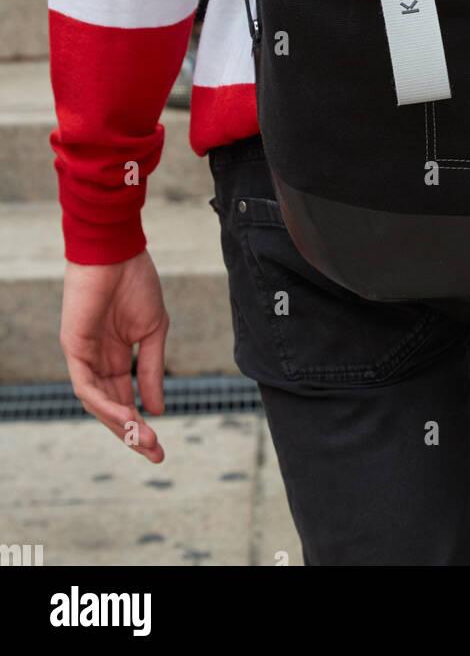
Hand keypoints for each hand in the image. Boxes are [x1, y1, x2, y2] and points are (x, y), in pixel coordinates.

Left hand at [60, 251, 168, 463]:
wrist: (117, 251)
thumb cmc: (135, 282)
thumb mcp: (153, 331)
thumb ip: (152, 369)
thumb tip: (157, 407)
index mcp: (116, 356)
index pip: (125, 398)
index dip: (141, 423)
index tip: (161, 446)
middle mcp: (97, 361)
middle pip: (111, 407)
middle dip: (132, 433)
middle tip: (156, 453)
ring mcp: (83, 356)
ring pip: (98, 402)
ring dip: (121, 424)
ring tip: (144, 440)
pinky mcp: (73, 348)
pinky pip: (86, 386)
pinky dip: (105, 403)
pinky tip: (125, 415)